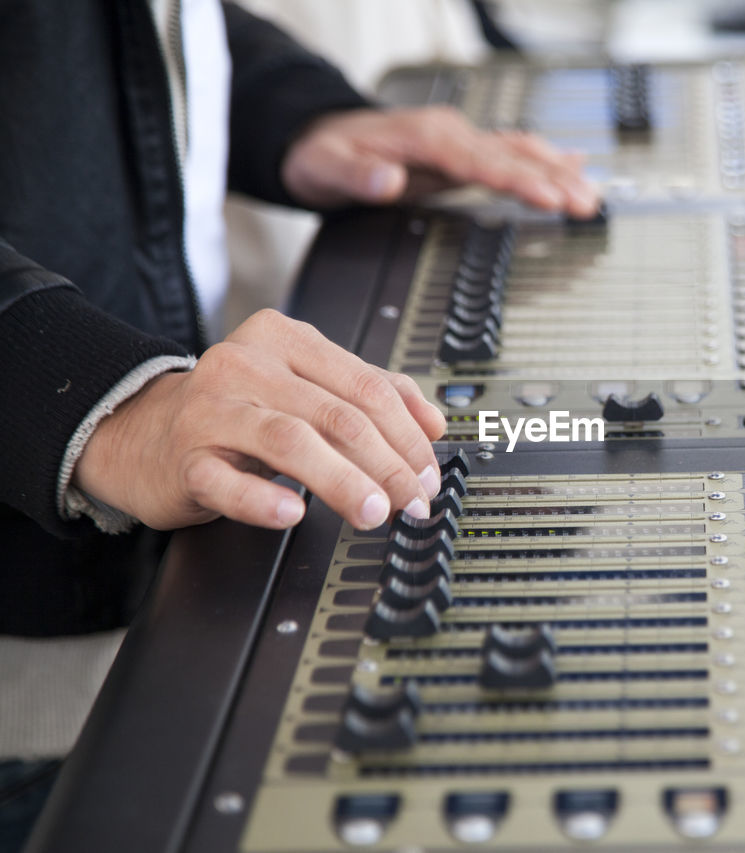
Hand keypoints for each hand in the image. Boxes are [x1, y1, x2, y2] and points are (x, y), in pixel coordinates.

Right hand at [72, 310, 445, 531]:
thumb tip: (435, 424)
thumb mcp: (305, 387)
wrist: (143, 432)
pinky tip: (293, 514)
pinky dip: (264, 499)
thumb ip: (371, 393)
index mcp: (285, 340)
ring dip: (342, 481)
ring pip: (291, 441)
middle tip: (411, 502)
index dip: (408, 434)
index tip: (429, 473)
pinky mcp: (185, 457)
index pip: (366, 385)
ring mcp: (211, 410)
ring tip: (373, 512)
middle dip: (387, 465)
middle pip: (337, 415)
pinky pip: (226, 480)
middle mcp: (246, 364)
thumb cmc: (236, 410)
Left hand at [281, 105, 599, 216]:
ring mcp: (458, 141)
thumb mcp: (325, 169)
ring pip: (519, 152)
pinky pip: (512, 151)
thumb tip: (387, 182)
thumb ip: (356, 177)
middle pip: (512, 156)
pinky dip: (546, 159)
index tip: (549, 197)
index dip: (517, 180)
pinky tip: (574, 166)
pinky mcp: (462, 151)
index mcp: (425, 138)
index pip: (481, 161)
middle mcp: (449, 134)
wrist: (318, 137)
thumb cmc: (323, 155)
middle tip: (587, 204)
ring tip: (592, 196)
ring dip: (558, 173)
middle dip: (553, 180)